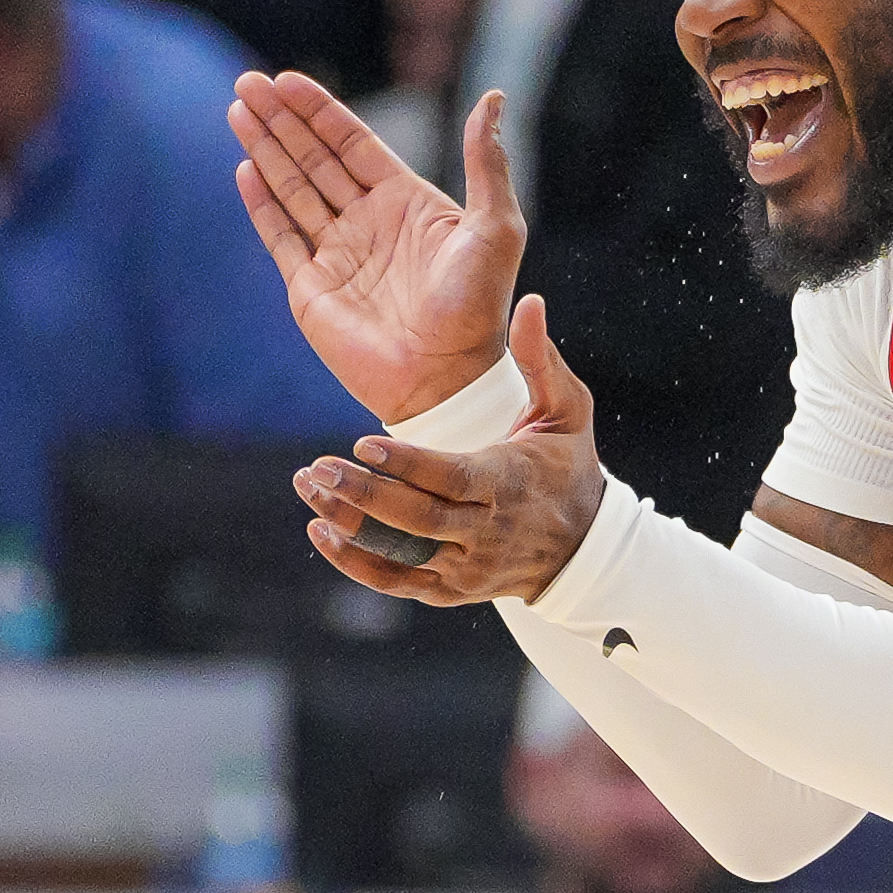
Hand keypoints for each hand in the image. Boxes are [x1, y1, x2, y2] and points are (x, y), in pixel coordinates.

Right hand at [230, 72, 525, 423]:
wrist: (448, 377)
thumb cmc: (478, 306)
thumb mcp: (495, 226)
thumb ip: (486, 162)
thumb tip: (494, 98)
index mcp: (407, 203)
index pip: (353, 144)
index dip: (320, 112)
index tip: (288, 79)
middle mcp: (368, 223)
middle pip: (315, 158)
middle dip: (282, 120)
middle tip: (249, 82)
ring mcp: (337, 254)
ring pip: (293, 188)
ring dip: (265, 149)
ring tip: (238, 108)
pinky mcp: (312, 288)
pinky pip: (281, 235)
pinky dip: (262, 202)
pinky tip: (244, 167)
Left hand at [293, 296, 606, 603]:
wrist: (582, 547)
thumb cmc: (568, 465)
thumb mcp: (567, 409)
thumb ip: (540, 358)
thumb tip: (530, 301)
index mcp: (510, 484)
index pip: (452, 479)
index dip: (407, 465)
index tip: (361, 445)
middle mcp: (488, 532)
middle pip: (418, 519)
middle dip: (364, 495)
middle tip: (316, 469)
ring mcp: (468, 567)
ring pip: (401, 553)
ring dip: (350, 526)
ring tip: (310, 492)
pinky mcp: (451, 591)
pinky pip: (397, 582)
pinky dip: (356, 564)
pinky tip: (321, 532)